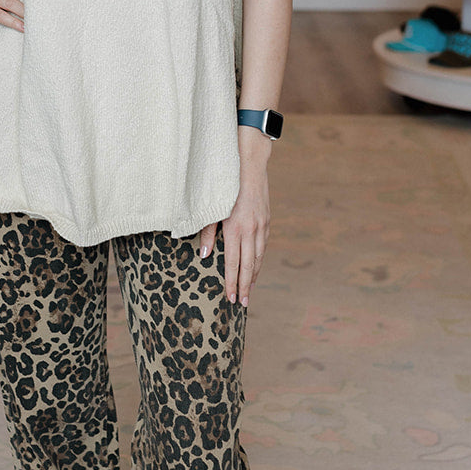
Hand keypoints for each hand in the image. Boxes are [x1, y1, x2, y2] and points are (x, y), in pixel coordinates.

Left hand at [197, 172, 269, 307]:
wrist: (249, 167)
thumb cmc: (224, 187)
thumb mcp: (211, 208)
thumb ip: (207, 232)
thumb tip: (204, 256)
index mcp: (235, 229)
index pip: (232, 263)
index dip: (231, 282)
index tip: (230, 298)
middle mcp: (250, 230)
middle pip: (248, 265)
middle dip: (244, 286)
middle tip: (243, 303)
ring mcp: (261, 226)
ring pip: (258, 257)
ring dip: (253, 276)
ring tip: (249, 290)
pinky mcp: (266, 221)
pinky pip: (263, 246)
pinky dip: (259, 260)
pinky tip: (255, 267)